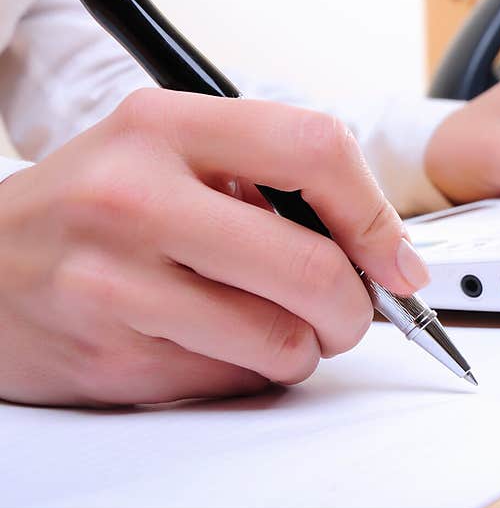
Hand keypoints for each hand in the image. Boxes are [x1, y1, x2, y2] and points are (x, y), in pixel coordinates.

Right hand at [0, 89, 428, 405]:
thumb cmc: (94, 209)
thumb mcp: (168, 153)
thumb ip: (268, 182)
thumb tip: (378, 248)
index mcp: (165, 126)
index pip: (316, 149)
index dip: (376, 215)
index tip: (396, 260)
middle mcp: (136, 197)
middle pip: (312, 267)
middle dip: (356, 308)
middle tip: (350, 313)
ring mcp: (116, 282)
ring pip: (283, 341)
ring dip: (303, 346)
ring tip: (270, 326)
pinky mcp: (110, 356)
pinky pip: (236, 382)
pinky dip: (251, 371)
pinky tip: (211, 343)